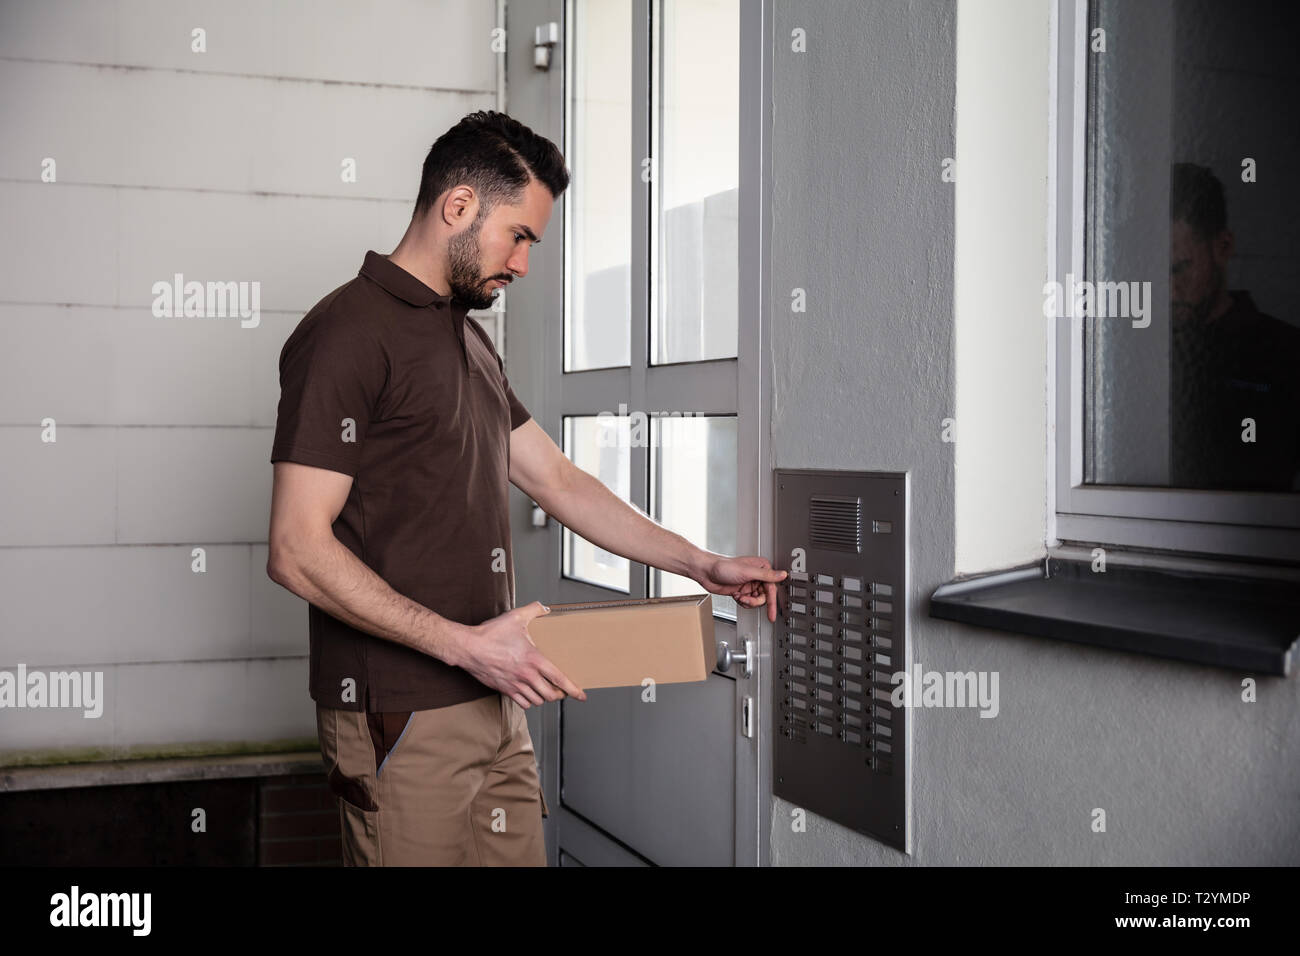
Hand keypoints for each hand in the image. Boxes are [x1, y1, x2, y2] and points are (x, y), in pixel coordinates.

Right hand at [454, 601, 587, 707]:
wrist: (468, 648)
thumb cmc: (490, 634)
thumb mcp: (515, 617)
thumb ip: (533, 611)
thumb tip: (544, 608)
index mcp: (534, 659)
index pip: (560, 679)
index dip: (573, 689)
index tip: (581, 695)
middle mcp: (527, 675)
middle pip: (551, 694)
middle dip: (559, 694)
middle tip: (561, 690)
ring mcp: (515, 684)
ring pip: (538, 700)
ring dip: (544, 698)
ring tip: (546, 691)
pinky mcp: (504, 689)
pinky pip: (523, 703)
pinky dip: (529, 701)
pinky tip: (529, 694)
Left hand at [692, 554, 787, 622]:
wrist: (707, 572)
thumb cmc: (723, 567)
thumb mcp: (747, 572)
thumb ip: (766, 575)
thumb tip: (782, 575)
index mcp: (762, 568)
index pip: (771, 588)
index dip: (772, 602)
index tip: (773, 613)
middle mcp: (757, 576)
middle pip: (765, 596)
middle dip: (755, 601)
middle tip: (747, 600)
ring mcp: (749, 584)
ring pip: (756, 601)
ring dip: (748, 601)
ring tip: (739, 596)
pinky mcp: (742, 591)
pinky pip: (748, 602)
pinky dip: (742, 602)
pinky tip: (736, 596)